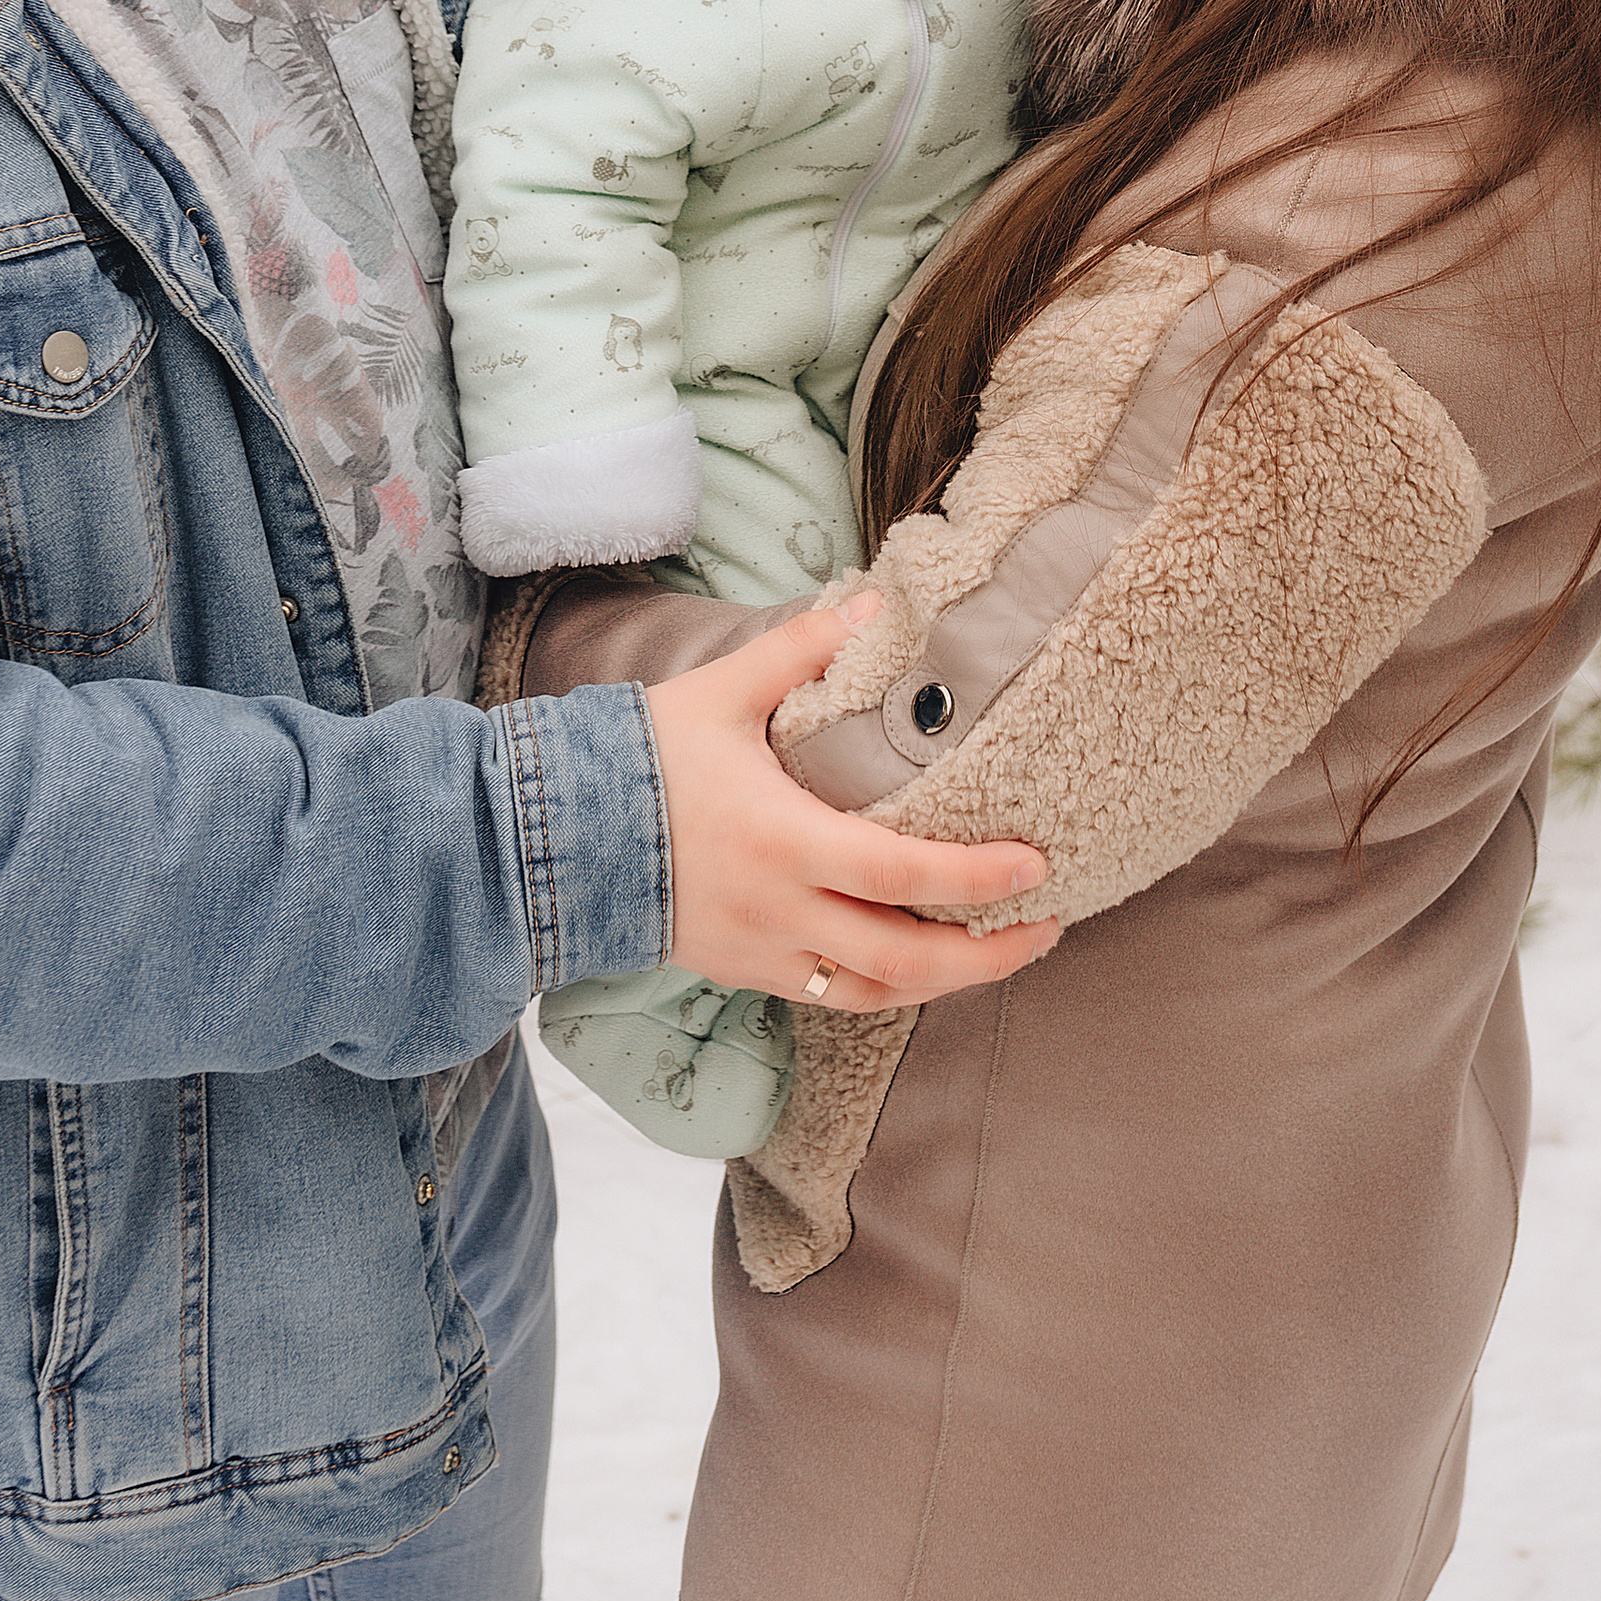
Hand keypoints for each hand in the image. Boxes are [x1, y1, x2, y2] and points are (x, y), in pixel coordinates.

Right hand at [648, 595, 1058, 1012]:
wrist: (556, 835)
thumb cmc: (644, 757)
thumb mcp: (723, 691)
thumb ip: (801, 650)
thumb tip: (870, 604)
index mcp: (784, 841)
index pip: (901, 875)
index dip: (976, 879)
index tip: (1035, 867)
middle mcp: (781, 910)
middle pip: (905, 961)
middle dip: (986, 956)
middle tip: (1044, 928)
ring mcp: (763, 951)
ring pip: (874, 993)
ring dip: (944, 982)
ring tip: (997, 954)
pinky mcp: (745, 971)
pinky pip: (832, 995)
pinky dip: (885, 986)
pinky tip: (916, 964)